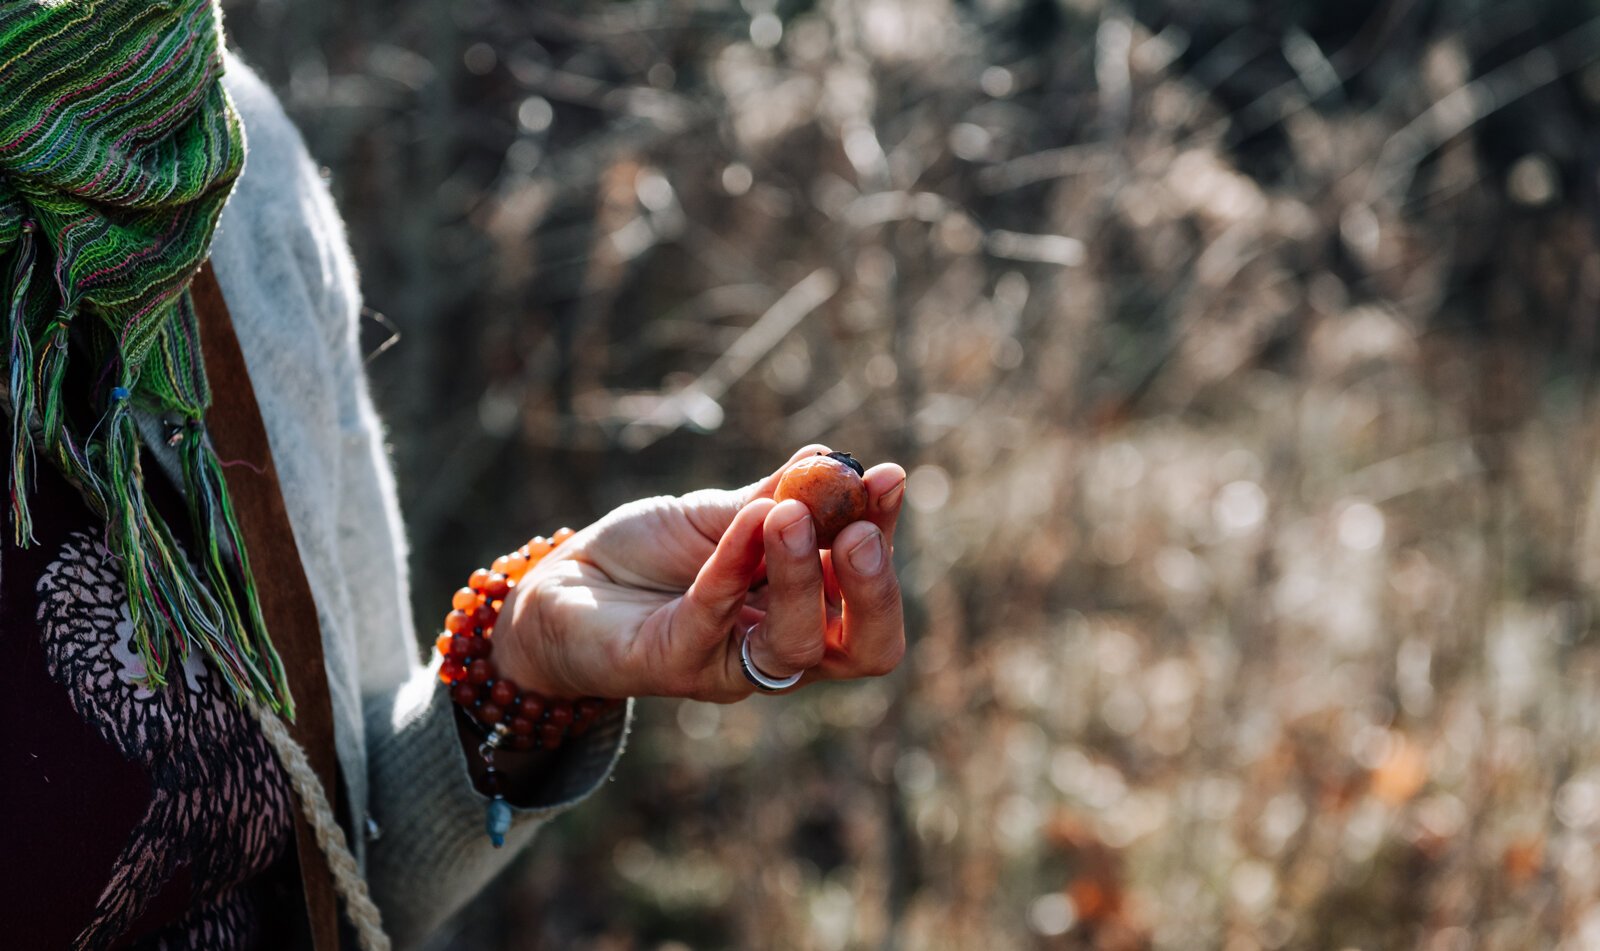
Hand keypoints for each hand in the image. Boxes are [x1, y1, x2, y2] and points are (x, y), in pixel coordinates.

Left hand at [494, 445, 906, 701]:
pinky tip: (747, 519)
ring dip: (801, 577)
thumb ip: (773, 498)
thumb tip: (833, 459)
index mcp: (805, 611)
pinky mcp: (674, 664)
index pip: (868, 589)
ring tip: (791, 516)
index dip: (884, 534)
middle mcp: (781, 649)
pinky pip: (713, 617)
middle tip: (862, 534)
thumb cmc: (647, 556)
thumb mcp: (718, 516)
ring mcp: (729, 666)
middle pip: (863, 649)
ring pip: (796, 645)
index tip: (887, 477)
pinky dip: (734, 564)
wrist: (561, 585)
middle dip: (874, 591)